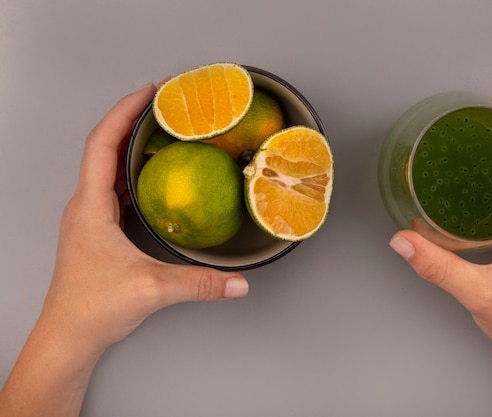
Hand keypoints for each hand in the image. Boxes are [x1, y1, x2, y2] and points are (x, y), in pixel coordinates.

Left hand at [0, 83, 248, 416]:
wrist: (69, 337)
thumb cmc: (92, 308)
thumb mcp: (151, 290)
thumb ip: (199, 283)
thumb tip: (238, 281)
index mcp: (91, 207)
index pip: (102, 144)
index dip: (124, 112)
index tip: (149, 92)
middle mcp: (87, 206)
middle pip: (105, 147)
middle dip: (132, 120)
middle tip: (163, 104)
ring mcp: (91, 218)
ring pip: (108, 167)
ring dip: (132, 145)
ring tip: (161, 131)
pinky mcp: (100, 231)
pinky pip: (116, 189)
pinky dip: (134, 171)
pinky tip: (156, 176)